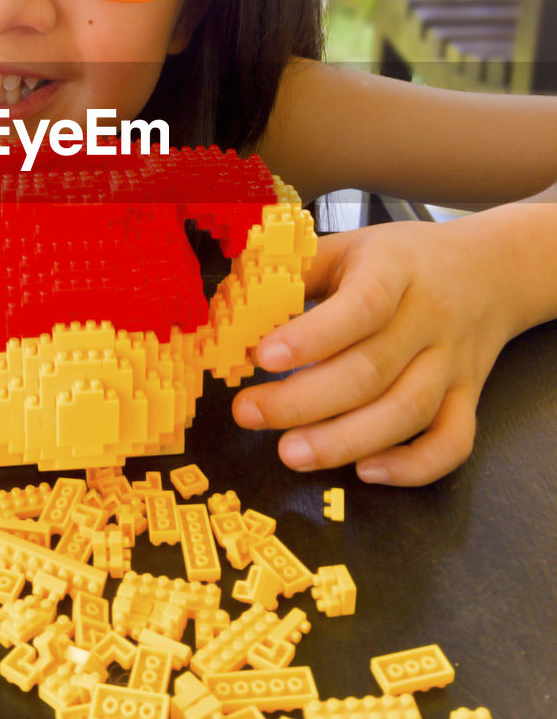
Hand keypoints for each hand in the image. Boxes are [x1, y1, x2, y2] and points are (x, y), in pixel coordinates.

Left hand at [231, 218, 517, 485]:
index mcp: (394, 271)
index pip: (360, 306)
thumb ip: (295, 270)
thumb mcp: (349, 246)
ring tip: (290, 453)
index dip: (312, 337)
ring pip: (408, 412)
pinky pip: (452, 443)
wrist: (486, 272)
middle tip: (248, 414)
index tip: (262, 357)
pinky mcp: (468, 398)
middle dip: (304, 402)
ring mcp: (453, 364)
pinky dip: (413, 467)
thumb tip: (232, 303)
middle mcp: (429, 319)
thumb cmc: (400, 261)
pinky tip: (366, 472)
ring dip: (346, 441)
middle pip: (372, 371)